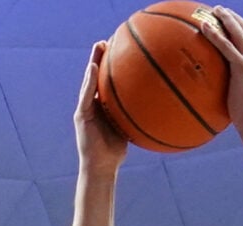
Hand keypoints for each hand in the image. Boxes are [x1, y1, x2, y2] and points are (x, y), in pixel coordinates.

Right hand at [75, 44, 126, 171]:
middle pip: (97, 76)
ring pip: (89, 81)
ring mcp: (86, 109)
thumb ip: (137, 116)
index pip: (108, 82)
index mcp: (104, 105)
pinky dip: (89, 81)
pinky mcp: (81, 116)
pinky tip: (93, 68)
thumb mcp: (130, 129)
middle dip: (101, 57)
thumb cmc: (116, 152)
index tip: (120, 48)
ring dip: (93, 62)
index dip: (112, 65)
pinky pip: (86, 95)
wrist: (101, 168)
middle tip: (109, 39)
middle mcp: (93, 104)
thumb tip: (160, 108)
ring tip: (99, 46)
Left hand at [191, 6, 242, 135]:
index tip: (231, 20)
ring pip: (240, 32)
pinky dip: (215, 34)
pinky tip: (204, 27)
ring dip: (226, 19)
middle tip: (220, 10)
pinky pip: (227, 46)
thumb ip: (237, 86)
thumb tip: (221, 87)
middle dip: (235, 17)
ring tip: (214, 11)